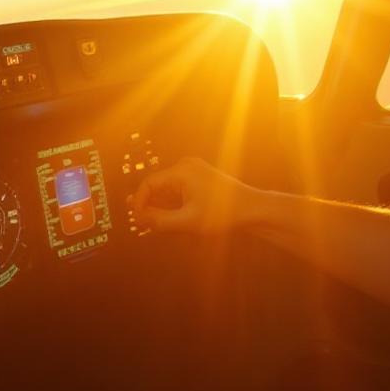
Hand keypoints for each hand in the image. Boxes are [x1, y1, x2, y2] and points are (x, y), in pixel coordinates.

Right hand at [128, 157, 254, 234]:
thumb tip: (139, 219)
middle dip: (149, 206)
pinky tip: (172, 218)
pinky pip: (178, 190)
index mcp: (181, 170)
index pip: (148, 184)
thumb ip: (159, 221)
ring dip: (161, 206)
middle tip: (143, 224)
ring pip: (167, 189)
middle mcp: (186, 166)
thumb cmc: (225, 213)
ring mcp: (194, 170)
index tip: (136, 219)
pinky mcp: (199, 178)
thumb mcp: (187, 221)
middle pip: (157, 186)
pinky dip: (172, 203)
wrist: (253, 209)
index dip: (138, 203)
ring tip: (158, 224)